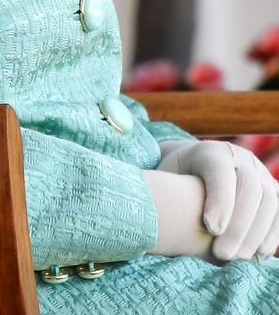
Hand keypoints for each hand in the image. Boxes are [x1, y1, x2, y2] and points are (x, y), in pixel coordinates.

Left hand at [158, 139, 278, 261]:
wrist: (193, 168)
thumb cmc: (174, 179)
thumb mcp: (164, 178)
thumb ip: (162, 191)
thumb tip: (145, 210)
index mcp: (209, 151)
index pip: (220, 170)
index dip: (219, 199)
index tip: (210, 228)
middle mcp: (239, 158)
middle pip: (249, 188)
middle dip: (238, 224)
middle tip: (221, 254)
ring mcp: (259, 172)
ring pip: (269, 200)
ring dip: (256, 233)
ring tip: (238, 258)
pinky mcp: (271, 190)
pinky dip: (271, 234)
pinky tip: (257, 255)